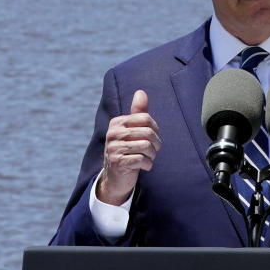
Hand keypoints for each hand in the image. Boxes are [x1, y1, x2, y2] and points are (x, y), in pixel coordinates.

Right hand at [97, 90, 160, 204]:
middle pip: (148, 133)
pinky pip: (142, 159)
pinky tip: (145, 166)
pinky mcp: (117, 162)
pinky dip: (148, 164)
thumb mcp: (133, 131)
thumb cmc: (128, 150)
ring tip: (149, 158)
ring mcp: (114, 148)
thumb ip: (138, 113)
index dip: (155, 129)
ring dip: (152, 155)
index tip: (153, 138)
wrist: (115, 177)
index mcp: (117, 122)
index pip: (146, 119)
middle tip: (154, 151)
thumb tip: (141, 92)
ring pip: (146, 146)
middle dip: (156, 144)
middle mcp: (113, 133)